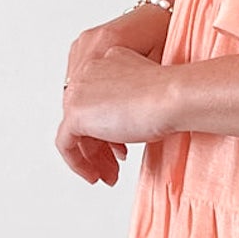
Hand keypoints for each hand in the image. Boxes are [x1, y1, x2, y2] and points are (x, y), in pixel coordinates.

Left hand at [56, 3, 175, 185]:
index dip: (108, 128)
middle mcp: (88, 73)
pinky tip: (93, 176)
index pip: (97, 100)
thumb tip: (128, 124)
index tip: (121, 148)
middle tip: (112, 167)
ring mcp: (78, 92)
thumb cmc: (170, 96)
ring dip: (92, 158)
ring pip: (75, 131)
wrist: (173, 97)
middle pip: (85, 116)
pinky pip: (66, 144)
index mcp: (106, 61)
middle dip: (99, 147)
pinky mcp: (74, 113)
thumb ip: (131, 102)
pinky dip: (77, 163)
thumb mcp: (149, 94)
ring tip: (108, 176)